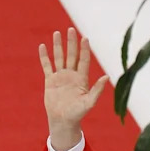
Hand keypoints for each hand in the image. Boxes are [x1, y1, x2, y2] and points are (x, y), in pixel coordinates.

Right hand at [39, 28, 107, 150]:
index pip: (84, 60)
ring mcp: (60, 77)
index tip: (85, 38)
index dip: (84, 49)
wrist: (63, 120)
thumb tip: (107, 77)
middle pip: (71, 55)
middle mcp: (71, 75)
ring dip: (58, 46)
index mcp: (82, 79)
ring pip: (59, 58)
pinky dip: (44, 57)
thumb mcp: (89, 102)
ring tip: (57, 33)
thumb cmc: (78, 113)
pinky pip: (47, 66)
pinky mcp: (50, 81)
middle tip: (71, 29)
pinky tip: (43, 46)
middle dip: (71, 43)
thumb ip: (97, 90)